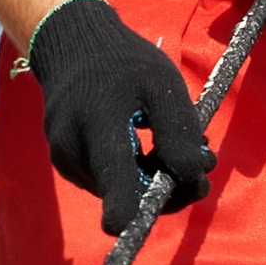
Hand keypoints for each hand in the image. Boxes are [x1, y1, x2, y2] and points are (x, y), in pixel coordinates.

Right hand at [25, 0, 212, 235]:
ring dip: (152, 176)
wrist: (73, 46)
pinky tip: (141, 142)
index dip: (135, 211)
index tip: (139, 219)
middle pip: (130, 197)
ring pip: (122, 192)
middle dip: (168, 184)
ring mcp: (66, 163)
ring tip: (166, 138)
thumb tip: (192, 178)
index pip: (116, 190)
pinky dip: (132, 171)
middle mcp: (74, 154)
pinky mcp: (66, 166)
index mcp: (97, 129)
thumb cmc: (123, 63)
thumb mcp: (162, 84)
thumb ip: (179, 132)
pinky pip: (109, 183)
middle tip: (199, 153)